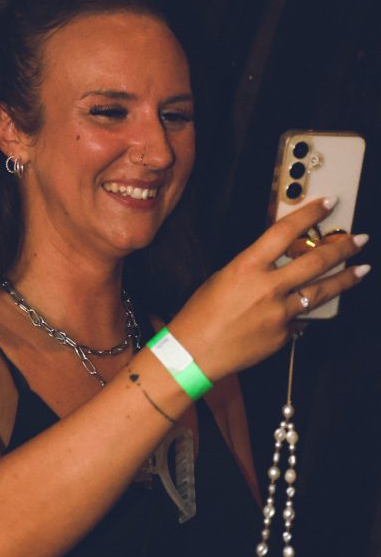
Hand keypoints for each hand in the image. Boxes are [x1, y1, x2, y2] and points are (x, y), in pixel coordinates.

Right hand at [170, 198, 368, 380]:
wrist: (194, 352)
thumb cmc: (201, 314)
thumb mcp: (224, 277)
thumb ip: (256, 268)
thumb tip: (283, 263)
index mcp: (247, 266)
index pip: (286, 231)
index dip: (310, 214)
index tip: (328, 204)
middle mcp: (267, 288)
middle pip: (315, 261)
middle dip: (342, 248)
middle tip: (359, 239)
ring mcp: (279, 313)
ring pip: (321, 292)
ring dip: (345, 279)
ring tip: (362, 270)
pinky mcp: (283, 336)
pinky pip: (302, 320)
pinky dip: (305, 313)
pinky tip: (312, 310)